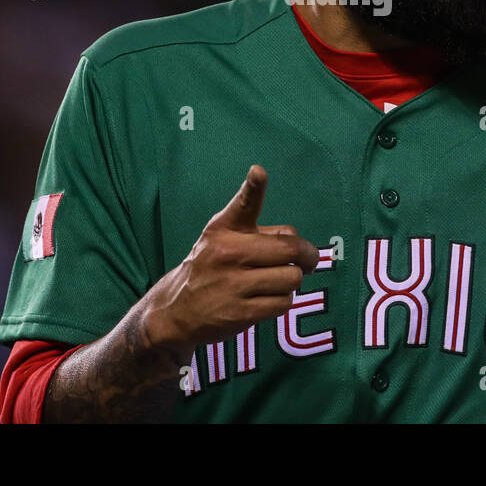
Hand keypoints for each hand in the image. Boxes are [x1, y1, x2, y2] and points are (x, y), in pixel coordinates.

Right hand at [141, 165, 318, 361]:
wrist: (176, 309)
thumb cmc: (211, 267)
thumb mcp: (222, 239)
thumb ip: (259, 233)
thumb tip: (299, 242)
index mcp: (224, 229)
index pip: (243, 205)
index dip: (253, 187)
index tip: (258, 172)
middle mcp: (228, 253)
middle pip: (290, 249)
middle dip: (308, 256)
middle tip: (309, 261)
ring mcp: (234, 284)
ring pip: (292, 278)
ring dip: (291, 281)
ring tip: (275, 281)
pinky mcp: (241, 313)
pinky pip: (284, 302)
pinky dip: (282, 301)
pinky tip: (265, 299)